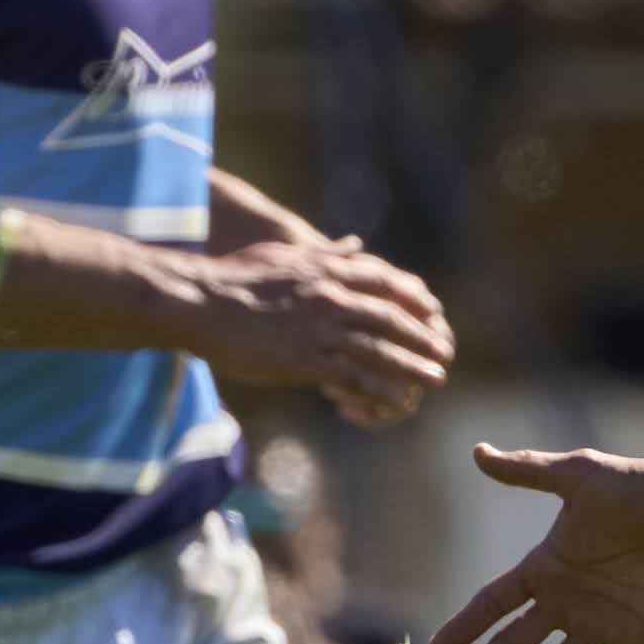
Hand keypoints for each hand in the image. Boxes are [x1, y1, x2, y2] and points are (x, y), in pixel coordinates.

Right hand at [169, 238, 455, 428]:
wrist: (199, 301)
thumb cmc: (232, 277)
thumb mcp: (284, 254)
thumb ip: (323, 253)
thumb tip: (352, 242)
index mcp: (326, 270)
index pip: (385, 281)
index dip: (413, 297)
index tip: (433, 310)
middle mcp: (330, 296)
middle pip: (391, 317)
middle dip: (422, 335)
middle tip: (444, 350)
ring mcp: (319, 329)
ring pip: (380, 349)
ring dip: (412, 365)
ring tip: (436, 377)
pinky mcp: (303, 359)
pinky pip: (352, 377)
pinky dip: (378, 390)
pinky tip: (396, 401)